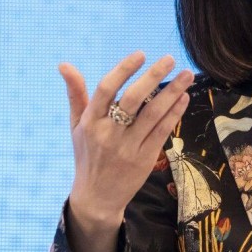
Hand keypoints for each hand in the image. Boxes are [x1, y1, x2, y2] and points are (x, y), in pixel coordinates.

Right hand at [60, 52, 192, 251]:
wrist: (97, 197)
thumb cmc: (87, 155)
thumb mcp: (76, 125)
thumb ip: (75, 94)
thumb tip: (64, 64)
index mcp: (90, 122)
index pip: (106, 89)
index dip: (124, 70)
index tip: (141, 54)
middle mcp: (108, 133)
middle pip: (133, 100)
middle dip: (153, 76)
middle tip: (171, 59)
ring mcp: (128, 147)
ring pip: (153, 115)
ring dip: (173, 92)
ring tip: (188, 75)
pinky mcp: (144, 159)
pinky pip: (162, 132)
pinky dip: (174, 113)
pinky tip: (184, 98)